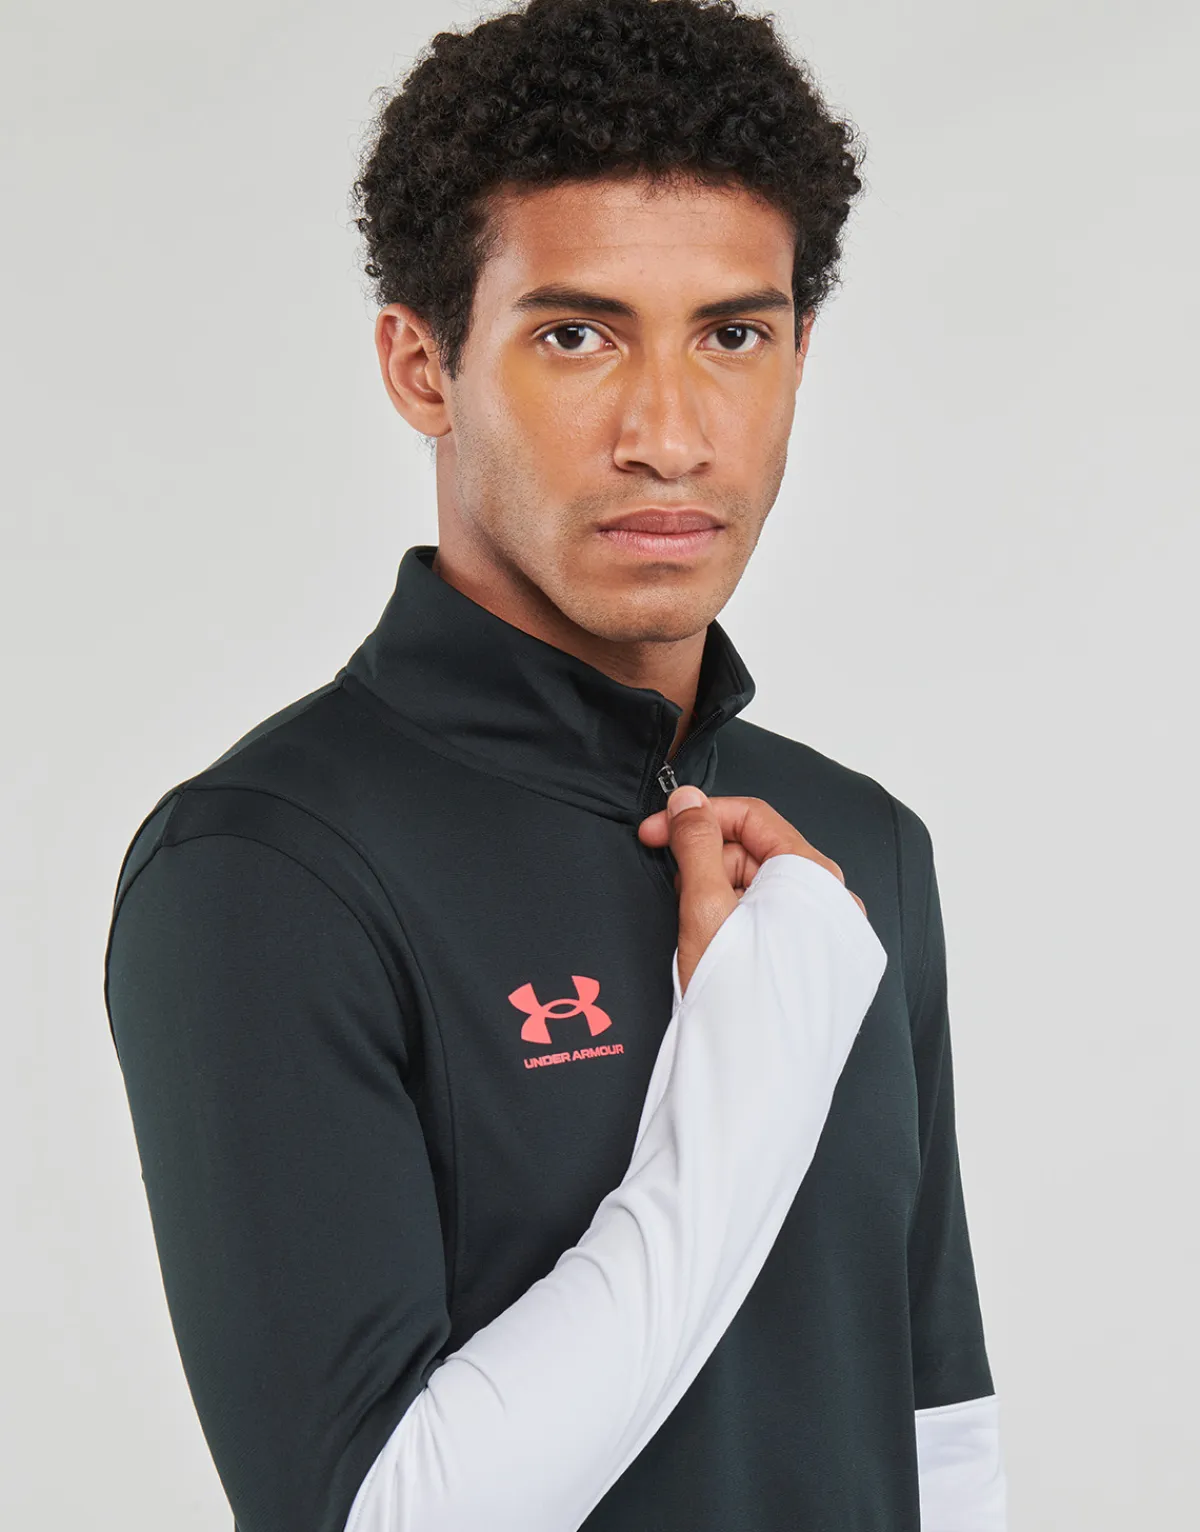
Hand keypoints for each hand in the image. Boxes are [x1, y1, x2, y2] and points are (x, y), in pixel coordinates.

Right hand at [637, 787, 868, 996]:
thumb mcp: (704, 907)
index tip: (657, 831)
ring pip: (762, 886)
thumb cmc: (736, 1002)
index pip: (753, 817)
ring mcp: (827, 934)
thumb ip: (696, 843)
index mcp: (816, 879)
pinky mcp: (816, 963)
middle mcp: (832, 902)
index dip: (699, 816)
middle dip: (706, 857)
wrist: (755, 1083)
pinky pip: (774, 919)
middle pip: (757, 850)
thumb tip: (687, 800)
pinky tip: (714, 940)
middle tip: (669, 881)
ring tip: (694, 924)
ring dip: (719, 890)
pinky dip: (737, 918)